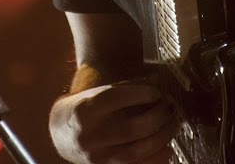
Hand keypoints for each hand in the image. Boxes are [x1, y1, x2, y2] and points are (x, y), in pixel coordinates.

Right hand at [50, 80, 176, 163]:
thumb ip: (125, 86)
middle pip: (131, 127)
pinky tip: (167, 148)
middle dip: (157, 116)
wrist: (61, 135)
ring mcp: (98, 157)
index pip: (115, 98)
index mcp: (85, 110)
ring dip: (162, 137)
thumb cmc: (82, 108)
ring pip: (138, 151)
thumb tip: (154, 78)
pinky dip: (155, 159)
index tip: (157, 91)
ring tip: (173, 123)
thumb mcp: (97, 92)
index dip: (139, 94)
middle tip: (170, 107)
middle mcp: (90, 136)